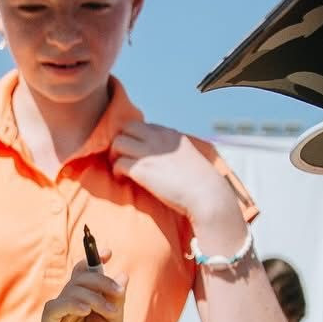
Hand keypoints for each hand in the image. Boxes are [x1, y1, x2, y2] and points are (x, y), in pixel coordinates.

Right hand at [40, 257, 125, 321]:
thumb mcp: (115, 320)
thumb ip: (116, 298)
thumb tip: (122, 273)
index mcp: (81, 300)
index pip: (83, 273)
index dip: (93, 260)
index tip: (108, 252)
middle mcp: (67, 304)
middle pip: (79, 279)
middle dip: (100, 281)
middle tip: (118, 293)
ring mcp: (56, 316)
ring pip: (70, 291)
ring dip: (93, 296)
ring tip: (110, 312)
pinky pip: (55, 307)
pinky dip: (71, 304)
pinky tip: (86, 311)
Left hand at [110, 122, 233, 224]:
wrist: (207, 195)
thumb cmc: (200, 183)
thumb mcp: (187, 156)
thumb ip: (172, 152)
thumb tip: (161, 159)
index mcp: (170, 135)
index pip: (142, 126)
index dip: (134, 138)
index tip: (134, 153)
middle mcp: (159, 139)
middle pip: (126, 128)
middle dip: (120, 142)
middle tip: (122, 158)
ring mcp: (150, 153)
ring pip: (118, 143)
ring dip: (115, 156)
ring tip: (121, 170)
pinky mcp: (142, 170)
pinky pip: (118, 163)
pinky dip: (117, 172)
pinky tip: (124, 180)